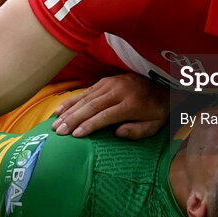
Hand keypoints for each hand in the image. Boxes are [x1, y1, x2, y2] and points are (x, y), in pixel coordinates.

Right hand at [52, 73, 168, 137]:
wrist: (161, 84)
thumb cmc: (156, 109)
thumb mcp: (155, 125)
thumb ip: (138, 131)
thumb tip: (117, 133)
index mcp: (131, 104)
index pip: (106, 115)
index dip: (90, 125)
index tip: (76, 135)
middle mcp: (118, 91)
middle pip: (92, 106)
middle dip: (73, 120)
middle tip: (59, 132)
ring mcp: (110, 84)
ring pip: (85, 98)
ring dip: (69, 111)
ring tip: (55, 124)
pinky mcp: (105, 81)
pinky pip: (85, 91)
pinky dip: (72, 101)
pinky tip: (60, 110)